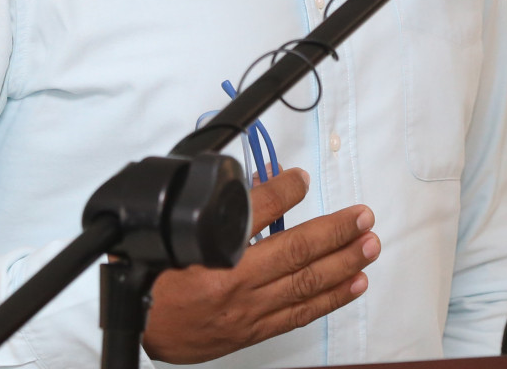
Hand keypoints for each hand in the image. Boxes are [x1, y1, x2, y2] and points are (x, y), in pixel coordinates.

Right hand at [141, 168, 378, 363]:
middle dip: (335, 232)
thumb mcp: (169, 233)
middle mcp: (233, 283)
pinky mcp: (252, 329)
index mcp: (210, 254)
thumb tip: (255, 185)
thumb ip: (216, 211)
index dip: (283, 190)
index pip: (255, 212)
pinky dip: (330, 298)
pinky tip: (353, 283)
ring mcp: (247, 310)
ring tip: (369, 245)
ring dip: (343, 263)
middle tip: (363, 217)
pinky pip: (299, 313)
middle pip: (295, 251)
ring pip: (305, 284)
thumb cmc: (149, 278)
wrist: (136, 327)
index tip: (301, 177)